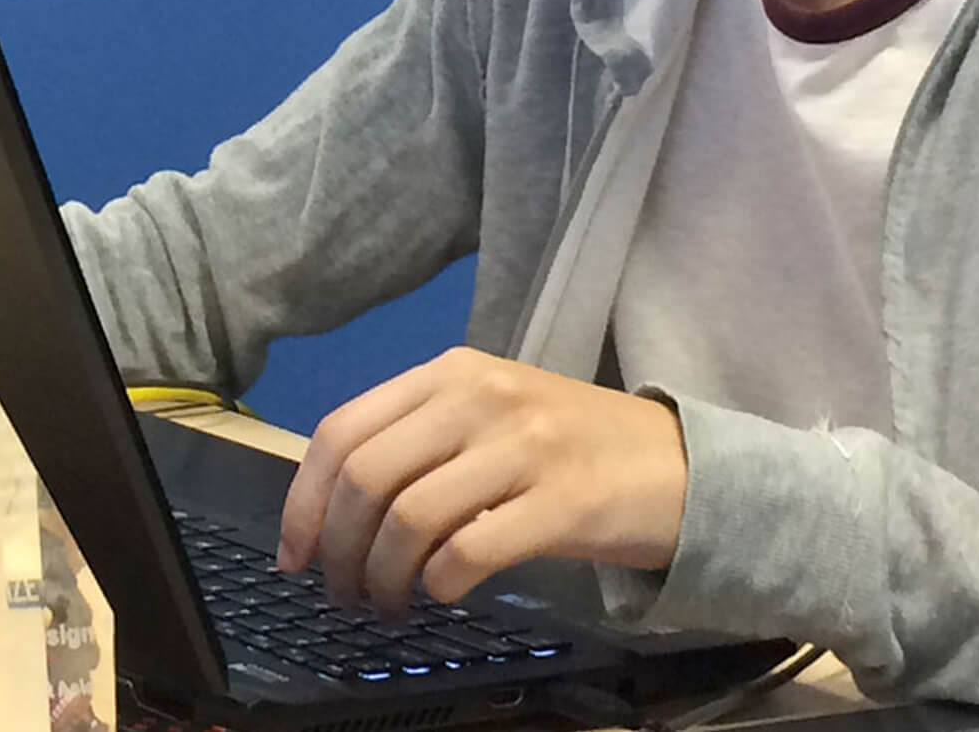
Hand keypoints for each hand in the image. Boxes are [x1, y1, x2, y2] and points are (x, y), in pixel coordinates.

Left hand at [276, 347, 687, 616]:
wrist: (684, 467)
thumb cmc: (572, 449)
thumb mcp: (489, 418)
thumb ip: (416, 442)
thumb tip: (328, 510)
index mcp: (450, 374)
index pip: (341, 430)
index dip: (304, 501)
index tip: (295, 555)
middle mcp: (480, 397)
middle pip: (366, 477)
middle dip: (339, 549)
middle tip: (343, 593)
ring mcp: (524, 446)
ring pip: (408, 517)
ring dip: (383, 576)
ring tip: (388, 603)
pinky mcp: (563, 500)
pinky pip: (468, 550)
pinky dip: (439, 582)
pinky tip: (443, 592)